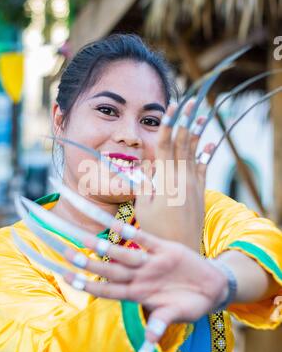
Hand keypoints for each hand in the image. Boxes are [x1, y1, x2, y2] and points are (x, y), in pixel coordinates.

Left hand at [81, 229, 227, 341]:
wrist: (211, 287)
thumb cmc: (190, 304)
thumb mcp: (177, 315)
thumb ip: (162, 323)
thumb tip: (150, 340)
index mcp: (138, 294)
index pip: (107, 290)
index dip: (87, 285)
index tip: (67, 279)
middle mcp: (140, 277)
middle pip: (109, 270)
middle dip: (88, 263)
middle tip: (66, 253)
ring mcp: (150, 262)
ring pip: (123, 254)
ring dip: (105, 247)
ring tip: (86, 239)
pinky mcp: (165, 249)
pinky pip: (145, 239)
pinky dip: (132, 233)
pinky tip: (117, 225)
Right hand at [134, 100, 213, 251]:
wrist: (181, 249)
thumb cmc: (156, 230)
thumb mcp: (143, 207)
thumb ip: (143, 183)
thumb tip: (144, 164)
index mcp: (166, 180)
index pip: (167, 146)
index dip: (169, 125)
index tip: (172, 108)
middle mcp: (182, 179)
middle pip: (184, 144)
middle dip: (186, 121)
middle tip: (190, 102)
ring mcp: (194, 185)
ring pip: (195, 153)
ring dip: (198, 133)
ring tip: (202, 116)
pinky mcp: (200, 193)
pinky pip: (203, 169)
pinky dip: (206, 155)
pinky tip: (209, 144)